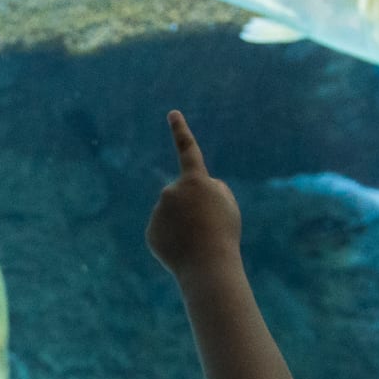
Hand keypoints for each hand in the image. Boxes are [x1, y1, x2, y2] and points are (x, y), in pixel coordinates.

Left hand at [145, 111, 240, 276]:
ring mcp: (158, 212)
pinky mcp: (151, 231)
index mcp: (194, 180)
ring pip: (172, 214)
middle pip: (183, 195)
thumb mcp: (227, 204)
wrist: (208, 265)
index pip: (188, 150)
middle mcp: (171, 191)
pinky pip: (164, 232)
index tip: (172, 113)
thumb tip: (190, 190)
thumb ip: (211, 188)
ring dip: (183, 224)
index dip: (181, 130)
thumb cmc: (223, 233)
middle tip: (207, 225)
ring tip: (196, 239)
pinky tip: (183, 249)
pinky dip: (173, 239)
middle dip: (192, 207)